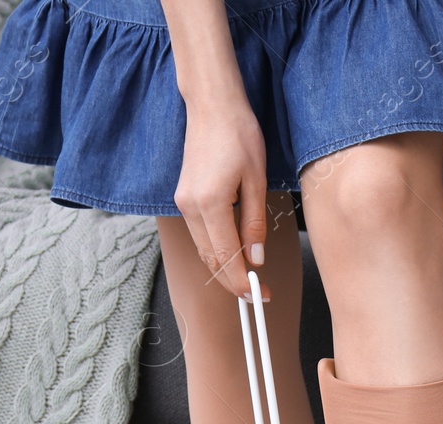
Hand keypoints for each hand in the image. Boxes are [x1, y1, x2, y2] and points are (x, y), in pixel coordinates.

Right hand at [172, 97, 271, 300]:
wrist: (213, 107)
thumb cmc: (239, 136)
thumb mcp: (257, 182)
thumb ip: (255, 223)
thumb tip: (255, 258)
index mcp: (209, 204)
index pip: (225, 257)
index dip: (242, 282)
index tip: (259, 297)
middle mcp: (190, 206)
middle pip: (210, 258)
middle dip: (233, 281)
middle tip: (258, 295)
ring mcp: (183, 201)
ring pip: (204, 248)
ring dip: (224, 266)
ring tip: (250, 279)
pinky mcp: (184, 197)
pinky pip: (201, 233)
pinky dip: (216, 248)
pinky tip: (235, 252)